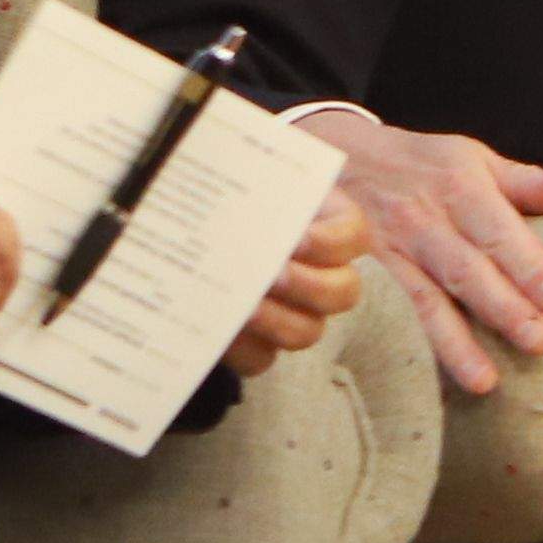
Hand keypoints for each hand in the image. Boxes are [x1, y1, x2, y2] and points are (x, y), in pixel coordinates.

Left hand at [228, 198, 373, 379]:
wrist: (188, 229)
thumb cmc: (225, 199)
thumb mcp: (242, 184)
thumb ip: (249, 187)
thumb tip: (234, 193)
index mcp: (325, 227)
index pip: (354, 235)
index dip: (332, 243)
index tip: (298, 240)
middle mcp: (321, 274)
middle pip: (345, 291)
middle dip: (310, 286)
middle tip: (271, 276)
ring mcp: (296, 313)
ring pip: (309, 331)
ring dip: (278, 322)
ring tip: (243, 309)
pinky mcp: (261, 342)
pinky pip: (264, 358)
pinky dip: (244, 347)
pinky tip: (220, 331)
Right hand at [295, 114, 542, 397]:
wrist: (334, 158)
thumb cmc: (423, 166)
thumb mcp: (476, 160)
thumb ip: (531, 183)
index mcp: (460, 189)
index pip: (498, 232)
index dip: (526, 264)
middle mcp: (424, 222)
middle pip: (465, 271)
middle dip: (502, 308)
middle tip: (539, 342)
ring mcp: (389, 254)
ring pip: (424, 302)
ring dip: (454, 343)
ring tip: (484, 382)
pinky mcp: (362, 278)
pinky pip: (386, 315)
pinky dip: (406, 346)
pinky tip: (425, 378)